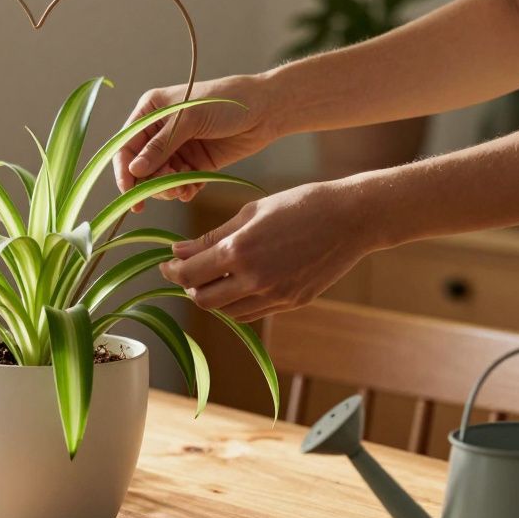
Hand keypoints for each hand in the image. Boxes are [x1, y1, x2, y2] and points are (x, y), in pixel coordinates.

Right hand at [113, 74, 278, 211]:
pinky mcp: (195, 164)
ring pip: (159, 179)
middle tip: (169, 189)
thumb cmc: (226, 102)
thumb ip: (160, 146)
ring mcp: (177, 149)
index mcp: (151, 111)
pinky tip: (192, 190)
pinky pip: (179, 184)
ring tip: (183, 188)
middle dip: (151, 182)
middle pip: (141, 167)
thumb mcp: (189, 119)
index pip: (126, 145)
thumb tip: (134, 170)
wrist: (267, 110)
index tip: (129, 192)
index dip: (124, 170)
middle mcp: (160, 131)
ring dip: (167, 188)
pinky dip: (182, 190)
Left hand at [158, 181, 380, 322]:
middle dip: (189, 287)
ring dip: (213, 297)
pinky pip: (252, 313)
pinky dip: (237, 303)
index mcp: (239, 251)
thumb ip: (212, 236)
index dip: (172, 270)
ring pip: (227, 312)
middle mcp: (254, 279)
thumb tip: (178, 250)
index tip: (168, 263)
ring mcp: (275, 295)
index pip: (189, 273)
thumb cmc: (299, 205)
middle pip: (203, 300)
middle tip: (187, 272)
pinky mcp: (292, 303)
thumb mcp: (250, 212)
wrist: (351, 218)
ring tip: (213, 277)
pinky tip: (238, 284)